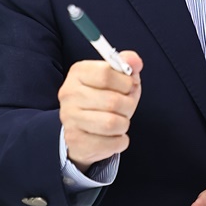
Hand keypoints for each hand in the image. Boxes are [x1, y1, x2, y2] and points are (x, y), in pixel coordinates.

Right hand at [58, 51, 142, 171]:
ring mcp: (70, 118)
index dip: (125, 82)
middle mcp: (69, 94)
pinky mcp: (75, 141)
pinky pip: (110, 143)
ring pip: (112, 124)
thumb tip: (135, 62)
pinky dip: (121, 141)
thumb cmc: (103, 97)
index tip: (130, 86)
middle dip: (129, 105)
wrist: (82, 126)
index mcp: (78, 72)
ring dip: (124, 123)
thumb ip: (127, 63)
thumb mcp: (116, 76)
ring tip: (121, 121)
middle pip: (113, 101)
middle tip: (127, 106)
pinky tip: (115, 135)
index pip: (106, 73)